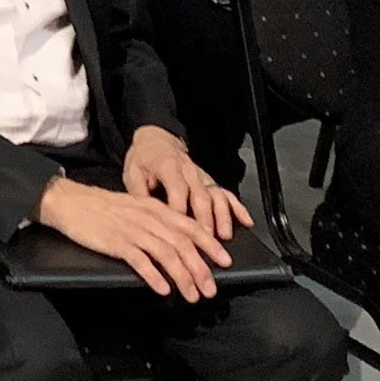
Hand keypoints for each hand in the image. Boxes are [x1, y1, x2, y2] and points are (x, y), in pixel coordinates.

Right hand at [32, 175, 223, 300]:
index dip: (210, 245)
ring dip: (183, 277)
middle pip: (183, 244)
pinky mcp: (116, 242)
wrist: (70, 201)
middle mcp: (148, 219)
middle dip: (201, 268)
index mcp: (155, 209)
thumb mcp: (134, 208)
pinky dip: (154, 276)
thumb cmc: (100, 207)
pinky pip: (140, 260)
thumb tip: (176, 242)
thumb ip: (155, 222)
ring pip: (167, 254)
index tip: (224, 261)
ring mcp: (133, 230)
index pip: (191, 226)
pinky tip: (162, 289)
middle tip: (211, 288)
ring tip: (191, 294)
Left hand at [120, 127, 244, 247]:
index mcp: (169, 167)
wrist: (156, 139)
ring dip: (222, 216)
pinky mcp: (209, 180)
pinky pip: (226, 192)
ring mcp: (202, 176)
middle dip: (206, 221)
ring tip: (225, 235)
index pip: (178, 192)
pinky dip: (237, 207)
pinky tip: (246, 221)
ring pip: (216, 196)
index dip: (180, 213)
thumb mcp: (132, 172)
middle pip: (201, 197)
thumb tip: (143, 217)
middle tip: (207, 242)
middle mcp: (189, 171)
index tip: (180, 233)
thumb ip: (139, 194)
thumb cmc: (143, 159)